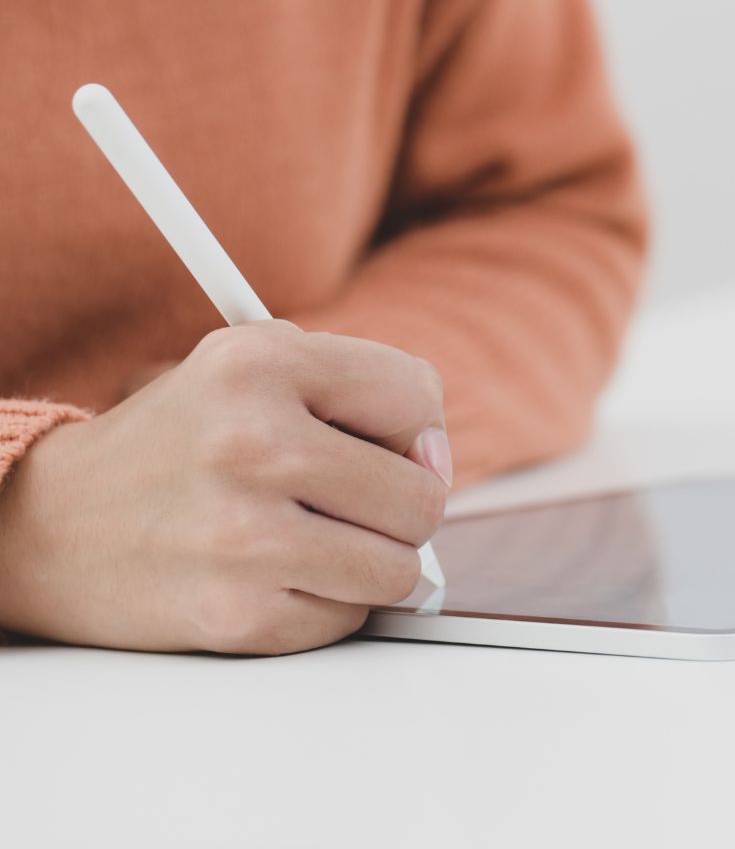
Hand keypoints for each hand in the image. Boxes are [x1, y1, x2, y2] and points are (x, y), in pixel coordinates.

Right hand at [0, 322, 450, 654]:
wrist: (51, 525)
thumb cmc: (178, 441)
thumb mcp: (251, 366)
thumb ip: (359, 388)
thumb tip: (437, 460)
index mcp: (260, 362)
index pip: (418, 395)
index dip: (418, 430)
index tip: (394, 447)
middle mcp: (251, 441)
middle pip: (422, 498)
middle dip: (402, 506)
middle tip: (352, 502)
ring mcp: (242, 534)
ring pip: (400, 570)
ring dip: (373, 562)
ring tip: (319, 538)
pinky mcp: (233, 612)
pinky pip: (348, 619)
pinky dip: (328, 603)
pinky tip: (277, 573)